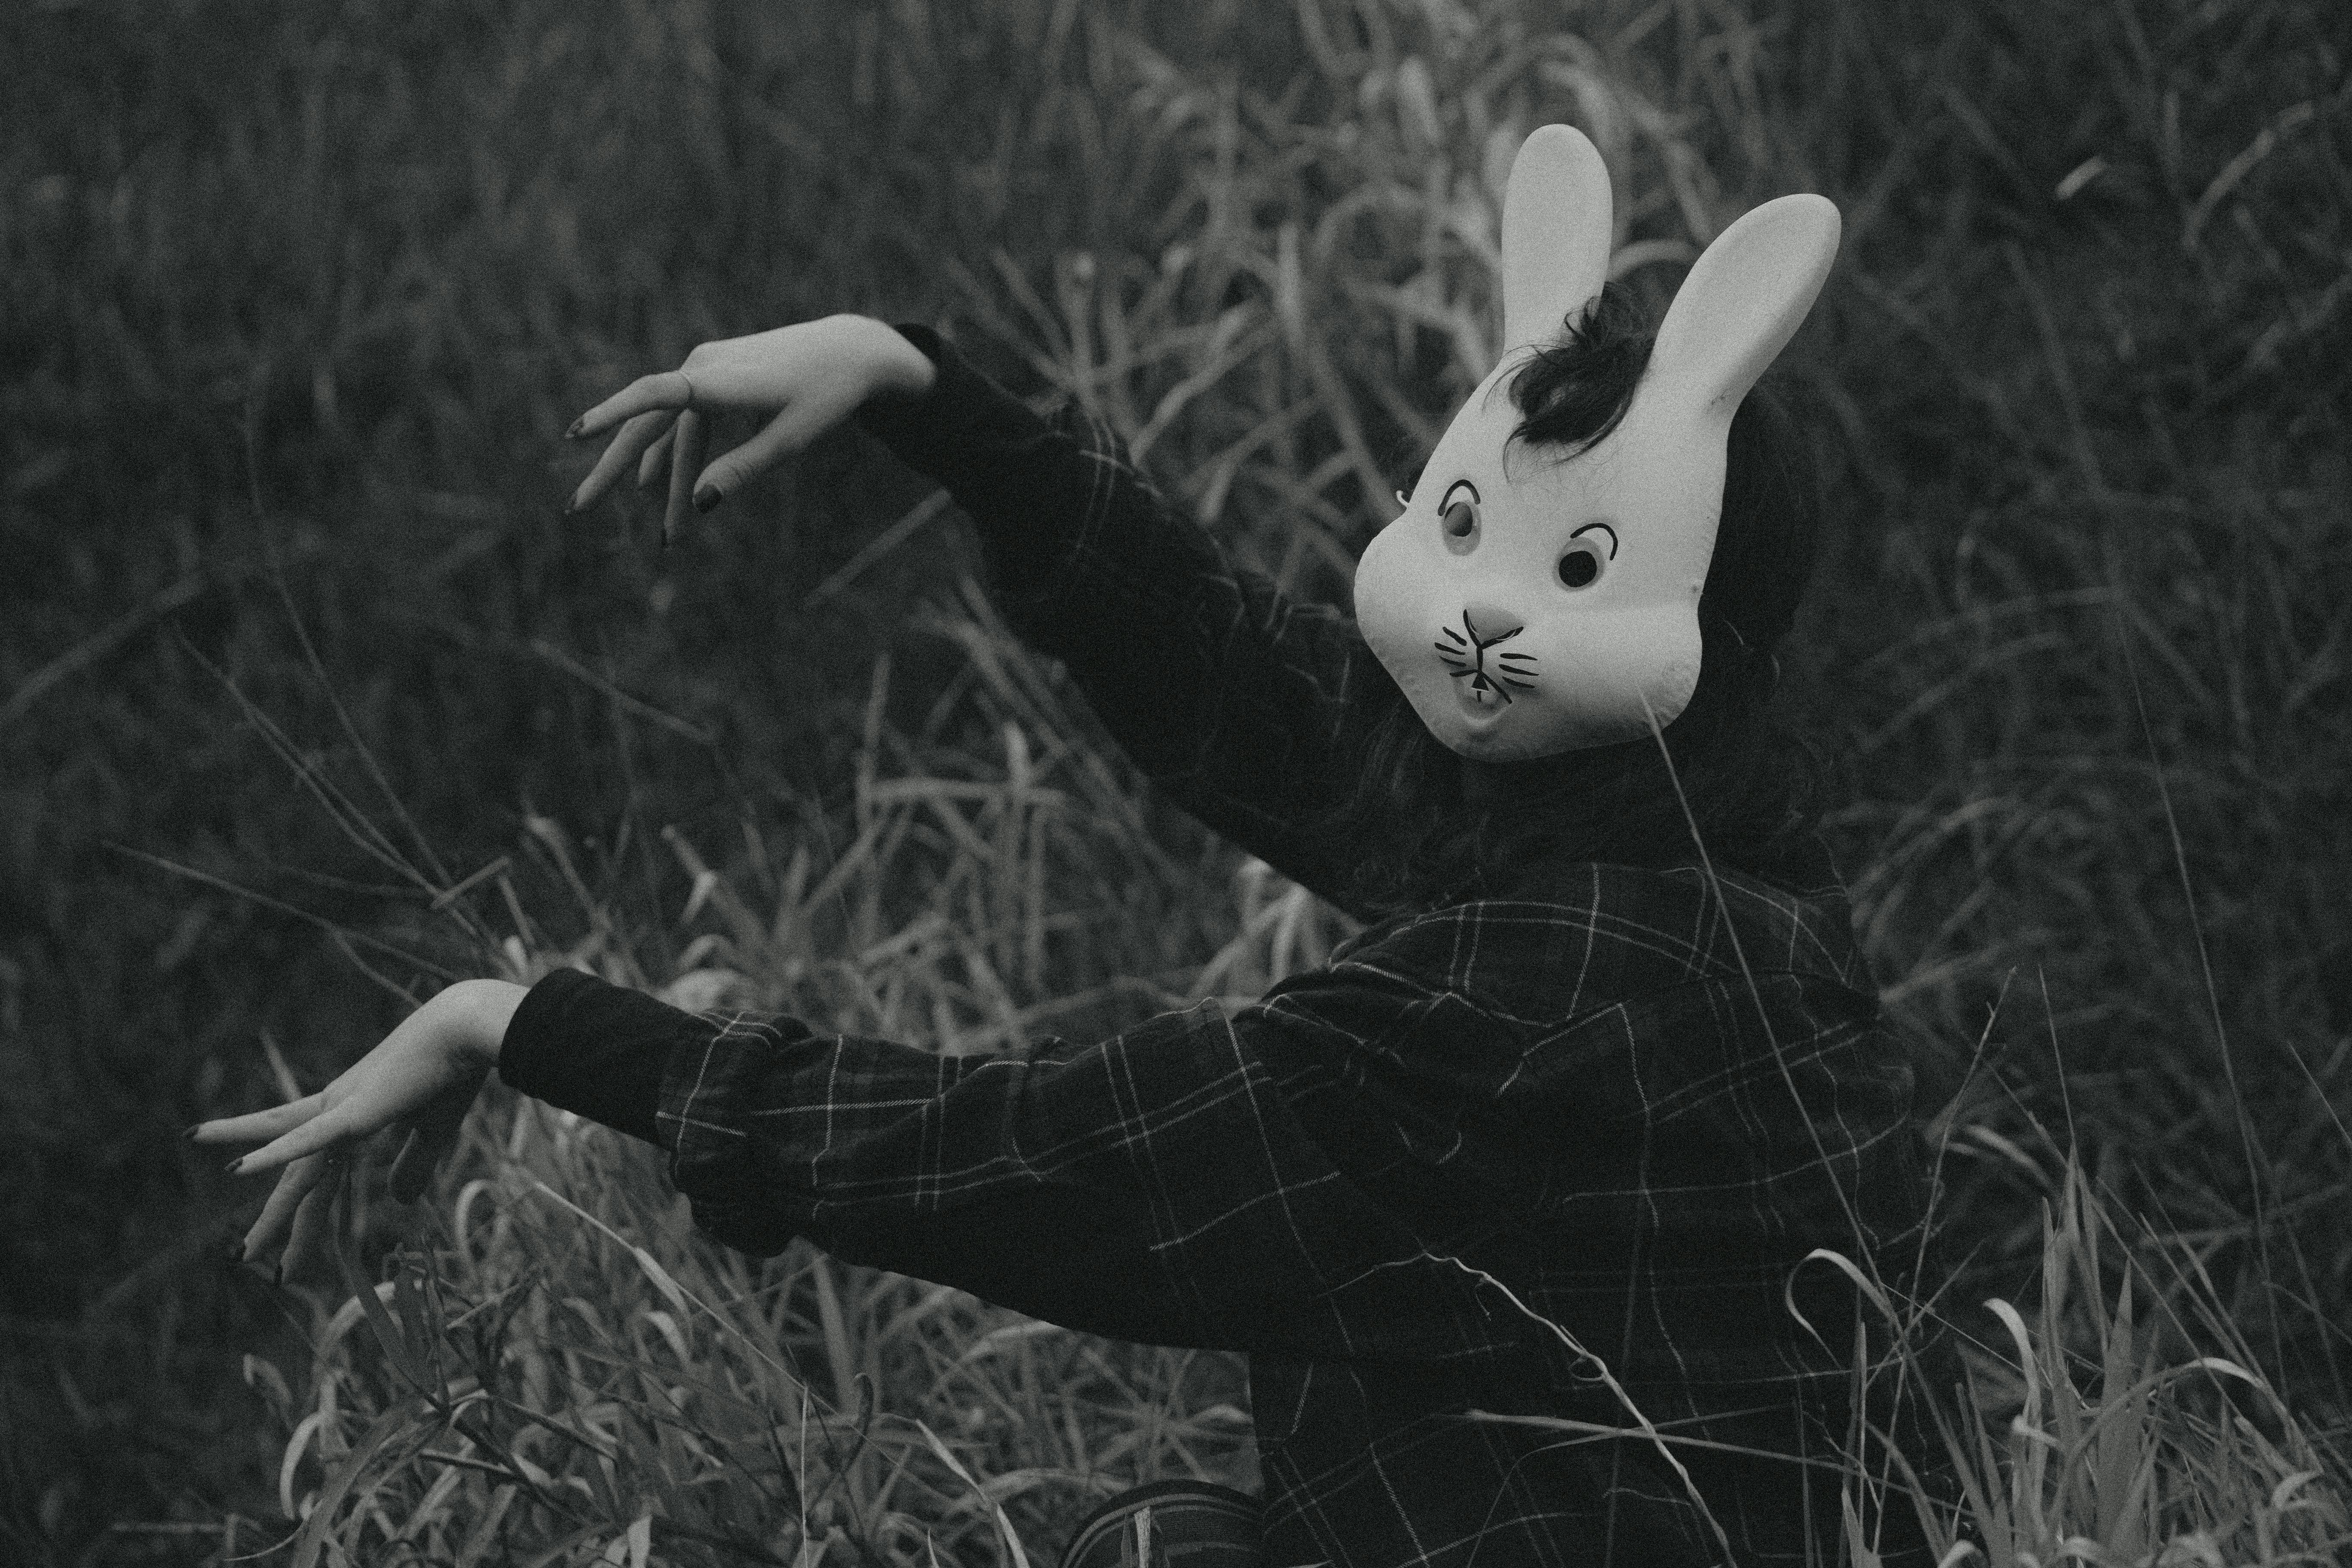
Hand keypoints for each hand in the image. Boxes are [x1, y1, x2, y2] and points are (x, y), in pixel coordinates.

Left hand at [192, 979, 524, 1280]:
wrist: (463, 1032)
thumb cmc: (450, 1076)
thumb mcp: (432, 1134)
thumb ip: (414, 1166)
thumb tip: (399, 1201)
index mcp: (352, 1119)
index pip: (320, 1179)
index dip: (306, 1219)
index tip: (290, 1258)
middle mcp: (333, 1115)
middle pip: (298, 1181)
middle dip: (275, 1222)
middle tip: (245, 1258)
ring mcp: (338, 1112)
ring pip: (297, 1173)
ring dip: (273, 1212)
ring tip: (239, 1249)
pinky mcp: (351, 1111)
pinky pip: (308, 1138)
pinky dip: (273, 1154)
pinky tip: (238, 1169)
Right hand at [563, 314, 936, 540]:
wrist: (849, 351)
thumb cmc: (827, 396)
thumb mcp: (791, 439)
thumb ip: (744, 469)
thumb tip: (698, 504)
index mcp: (718, 379)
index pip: (652, 396)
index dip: (610, 415)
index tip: (576, 435)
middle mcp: (702, 366)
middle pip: (647, 424)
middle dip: (615, 470)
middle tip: (578, 509)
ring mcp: (705, 368)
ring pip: (673, 431)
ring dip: (668, 481)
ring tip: (667, 535)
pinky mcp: (714, 376)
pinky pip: (684, 420)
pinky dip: (675, 453)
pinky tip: (653, 483)